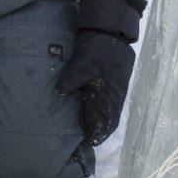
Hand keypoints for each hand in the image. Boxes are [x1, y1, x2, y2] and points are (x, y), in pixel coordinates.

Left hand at [55, 30, 135, 145]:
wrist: (112, 33)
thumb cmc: (97, 50)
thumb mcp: (80, 64)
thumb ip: (70, 81)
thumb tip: (60, 93)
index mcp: (107, 96)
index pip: (103, 124)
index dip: (96, 135)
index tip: (86, 144)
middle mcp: (115, 97)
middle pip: (108, 122)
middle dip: (98, 132)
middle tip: (85, 140)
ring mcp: (117, 91)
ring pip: (110, 113)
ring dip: (101, 122)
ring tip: (87, 130)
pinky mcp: (117, 84)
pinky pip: (111, 104)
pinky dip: (103, 112)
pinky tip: (93, 111)